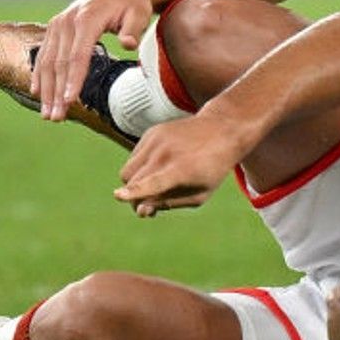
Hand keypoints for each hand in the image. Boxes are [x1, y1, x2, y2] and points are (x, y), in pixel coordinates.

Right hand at [31, 0, 157, 120]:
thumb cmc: (135, 2)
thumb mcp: (140, 13)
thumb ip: (133, 29)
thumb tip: (129, 44)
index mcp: (86, 19)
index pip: (77, 55)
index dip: (73, 80)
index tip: (70, 101)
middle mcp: (66, 21)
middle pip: (58, 62)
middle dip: (56, 92)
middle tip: (56, 118)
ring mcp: (58, 24)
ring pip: (47, 61)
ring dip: (46, 89)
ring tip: (48, 114)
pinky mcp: (56, 27)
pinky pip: (44, 54)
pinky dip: (39, 74)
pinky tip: (37, 92)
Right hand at [113, 112, 252, 216]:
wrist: (222, 130)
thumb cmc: (211, 169)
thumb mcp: (199, 194)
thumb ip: (168, 203)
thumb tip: (139, 209)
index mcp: (181, 170)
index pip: (153, 183)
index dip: (135, 192)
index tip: (118, 196)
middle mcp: (166, 152)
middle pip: (131, 183)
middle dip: (135, 198)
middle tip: (150, 207)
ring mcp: (157, 139)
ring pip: (127, 171)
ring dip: (135, 183)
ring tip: (158, 184)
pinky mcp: (151, 133)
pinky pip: (134, 158)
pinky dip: (142, 167)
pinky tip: (163, 164)